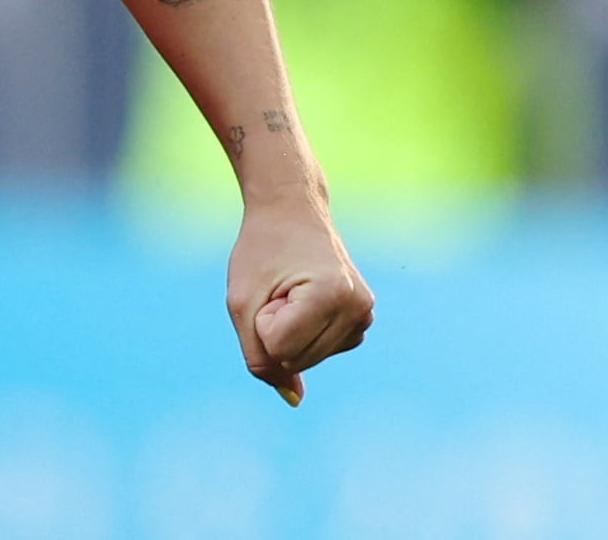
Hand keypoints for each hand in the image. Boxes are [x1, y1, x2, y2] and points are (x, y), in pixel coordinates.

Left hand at [224, 189, 373, 405]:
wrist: (291, 207)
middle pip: (295, 360)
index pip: (279, 350)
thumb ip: (260, 357)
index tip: (271, 285)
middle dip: (275, 331)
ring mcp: (365, 314)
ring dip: (290, 333)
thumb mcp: (243, 302)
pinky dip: (305, 333)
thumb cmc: (261, 249)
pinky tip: (308, 299)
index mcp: (331, 296)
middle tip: (281, 287)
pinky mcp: (363, 317)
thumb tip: (294, 400)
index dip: (261, 321)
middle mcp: (357, 308)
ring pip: (308, 360)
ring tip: (294, 290)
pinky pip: (322, 351)